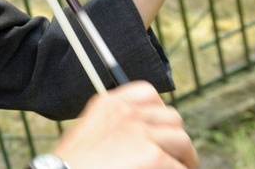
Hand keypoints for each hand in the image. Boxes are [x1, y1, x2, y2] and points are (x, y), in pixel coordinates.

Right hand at [52, 81, 197, 168]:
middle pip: (171, 117)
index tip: (159, 128)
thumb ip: (113, 126)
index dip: (159, 111)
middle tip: (174, 158)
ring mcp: (143, 135)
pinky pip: (180, 168)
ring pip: (182, 141)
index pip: (147, 93)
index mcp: (108, 105)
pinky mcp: (155, 158)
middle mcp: (127, 114)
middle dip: (175, 138)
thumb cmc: (71, 165)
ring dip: (182, 159)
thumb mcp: (88, 133)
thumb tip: (137, 138)